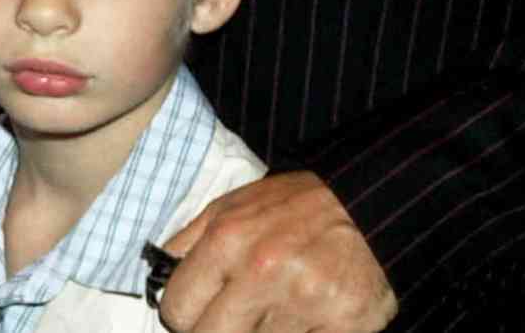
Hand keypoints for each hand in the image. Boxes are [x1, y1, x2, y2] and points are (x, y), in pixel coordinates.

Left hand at [158, 171, 395, 332]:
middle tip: (239, 318)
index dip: (186, 317)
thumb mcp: (232, 207)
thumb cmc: (293, 207)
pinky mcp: (342, 326)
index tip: (201, 313)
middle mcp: (262, 272)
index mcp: (227, 240)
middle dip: (220, 332)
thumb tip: (158, 274)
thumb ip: (190, 242)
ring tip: (275, 314)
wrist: (366, 205)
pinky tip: (305, 323)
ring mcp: (303, 302)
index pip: (177, 311)